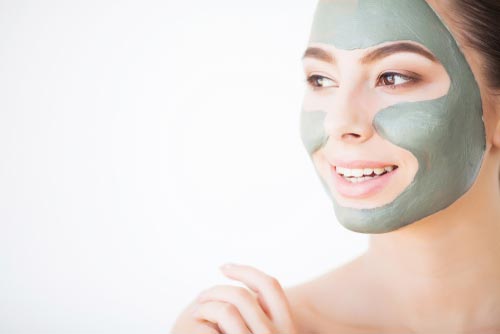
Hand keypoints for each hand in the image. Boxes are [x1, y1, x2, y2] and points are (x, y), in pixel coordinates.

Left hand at [170, 263, 297, 333]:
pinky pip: (217, 325)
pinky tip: (196, 323)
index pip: (270, 285)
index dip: (246, 271)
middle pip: (243, 295)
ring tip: (198, 311)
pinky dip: (203, 320)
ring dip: (207, 305)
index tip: (224, 268)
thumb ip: (262, 320)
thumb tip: (244, 291)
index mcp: (288, 328)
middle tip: (203, 296)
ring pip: (227, 310)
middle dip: (217, 290)